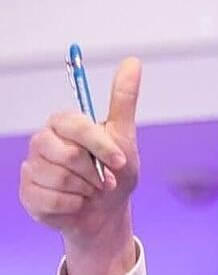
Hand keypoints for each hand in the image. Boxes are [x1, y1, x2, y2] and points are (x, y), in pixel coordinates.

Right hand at [19, 58, 142, 274]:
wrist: (107, 212)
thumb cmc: (115, 173)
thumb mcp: (125, 136)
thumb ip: (124, 100)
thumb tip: (133, 61)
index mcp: (64, 123)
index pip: (74, 124)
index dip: (99, 145)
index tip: (119, 160)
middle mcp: (42, 141)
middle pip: (66, 154)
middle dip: (94, 172)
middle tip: (104, 179)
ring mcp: (32, 167)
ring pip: (59, 178)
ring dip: (85, 190)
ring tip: (91, 190)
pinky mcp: (27, 192)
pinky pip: (51, 200)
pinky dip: (73, 205)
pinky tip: (77, 203)